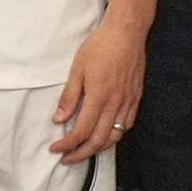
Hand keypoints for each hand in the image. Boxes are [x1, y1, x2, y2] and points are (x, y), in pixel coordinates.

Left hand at [53, 13, 146, 161]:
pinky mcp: (136, 98)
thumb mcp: (78, 68)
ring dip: (98, 148)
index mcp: (99, 97)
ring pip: (115, 136)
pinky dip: (114, 135)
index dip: (67, 144)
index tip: (55, 148)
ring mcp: (128, 102)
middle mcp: (116, 104)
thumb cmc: (101, 46)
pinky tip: (105, 134)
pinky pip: (126, 125)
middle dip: (81, 154)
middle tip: (67, 158)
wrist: (127, 32)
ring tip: (84, 150)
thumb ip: (69, 96)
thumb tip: (59, 119)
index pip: (81, 131)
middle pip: (99, 141)